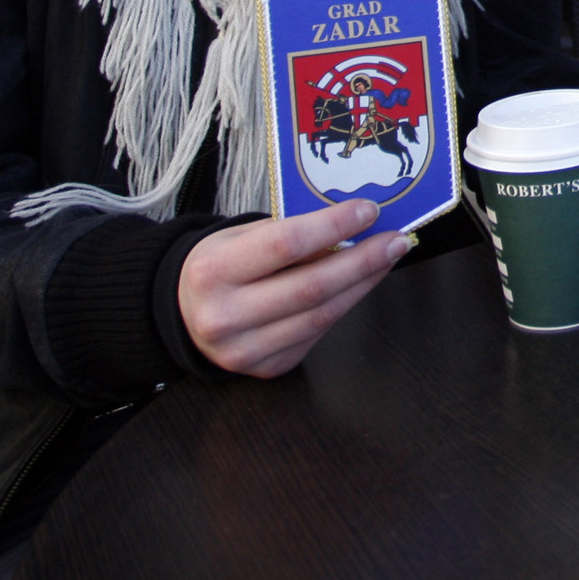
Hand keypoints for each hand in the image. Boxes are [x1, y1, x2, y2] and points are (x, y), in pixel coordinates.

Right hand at [177, 200, 406, 377]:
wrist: (183, 313)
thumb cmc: (220, 265)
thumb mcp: (241, 237)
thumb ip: (291, 232)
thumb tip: (354, 224)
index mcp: (213, 271)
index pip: (286, 244)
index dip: (334, 226)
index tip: (369, 211)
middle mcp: (225, 316)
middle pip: (312, 286)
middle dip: (363, 260)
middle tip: (394, 239)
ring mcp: (246, 350)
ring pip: (322, 315)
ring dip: (363, 284)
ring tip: (386, 258)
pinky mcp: (267, 368)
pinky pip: (318, 333)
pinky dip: (344, 305)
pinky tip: (360, 284)